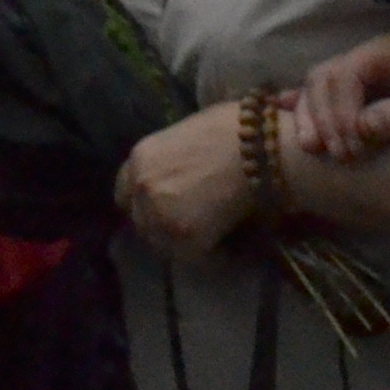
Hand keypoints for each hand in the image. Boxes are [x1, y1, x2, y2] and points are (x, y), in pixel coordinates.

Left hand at [114, 101, 258, 258]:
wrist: (264, 148)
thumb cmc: (238, 130)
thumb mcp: (189, 134)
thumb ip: (172, 158)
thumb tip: (180, 173)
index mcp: (141, 157)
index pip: (125, 193)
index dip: (146, 203)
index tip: (165, 209)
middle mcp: (142, 187)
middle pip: (142, 223)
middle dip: (164, 227)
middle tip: (193, 228)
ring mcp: (160, 214)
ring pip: (165, 245)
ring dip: (186, 246)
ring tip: (214, 241)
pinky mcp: (185, 237)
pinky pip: (195, 259)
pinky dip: (212, 258)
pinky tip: (230, 249)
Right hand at [288, 30, 389, 162]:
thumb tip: (362, 127)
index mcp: (387, 50)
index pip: (347, 73)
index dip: (342, 109)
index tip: (354, 143)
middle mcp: (364, 57)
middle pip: (323, 78)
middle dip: (324, 117)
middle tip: (342, 155)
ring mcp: (355, 73)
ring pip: (314, 87)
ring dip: (309, 118)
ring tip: (315, 150)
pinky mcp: (351, 94)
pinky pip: (316, 96)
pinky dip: (302, 110)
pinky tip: (288, 122)